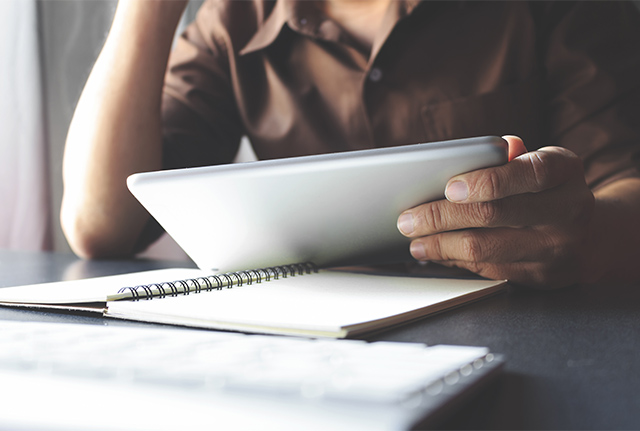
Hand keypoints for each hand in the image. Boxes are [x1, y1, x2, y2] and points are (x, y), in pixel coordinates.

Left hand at [397, 136, 595, 287]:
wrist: (592, 238)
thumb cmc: (551, 191)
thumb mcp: (542, 164)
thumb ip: (513, 157)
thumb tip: (498, 147)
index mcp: (565, 172)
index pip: (528, 173)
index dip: (487, 181)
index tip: (449, 187)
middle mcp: (566, 211)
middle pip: (494, 215)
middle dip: (441, 217)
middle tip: (408, 219)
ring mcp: (555, 248)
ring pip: (485, 249)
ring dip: (440, 245)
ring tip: (414, 240)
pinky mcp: (539, 276)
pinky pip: (487, 269)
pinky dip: (454, 260)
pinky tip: (435, 253)